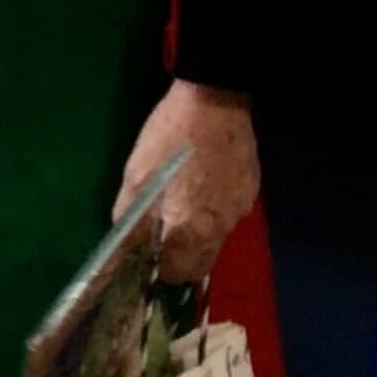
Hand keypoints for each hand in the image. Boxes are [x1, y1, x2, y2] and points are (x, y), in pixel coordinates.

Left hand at [118, 79, 257, 283]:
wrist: (215, 102)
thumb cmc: (169, 138)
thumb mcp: (136, 175)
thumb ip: (130, 218)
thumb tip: (125, 247)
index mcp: (189, 230)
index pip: (178, 274)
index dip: (162, 269)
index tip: (150, 256)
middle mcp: (219, 229)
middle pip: (201, 264)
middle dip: (182, 259)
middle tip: (164, 236)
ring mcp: (239, 211)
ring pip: (217, 240)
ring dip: (198, 234)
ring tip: (183, 204)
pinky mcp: (250, 193)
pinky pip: (229, 216)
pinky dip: (214, 211)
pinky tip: (203, 185)